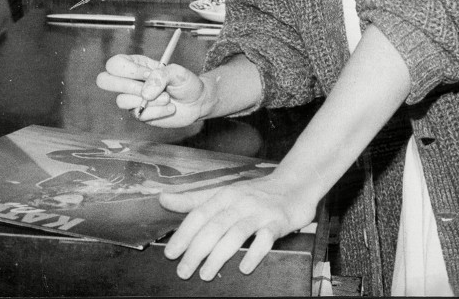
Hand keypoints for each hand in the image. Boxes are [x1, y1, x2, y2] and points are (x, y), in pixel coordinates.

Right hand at [95, 54, 211, 127]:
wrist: (197, 102)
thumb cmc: (186, 82)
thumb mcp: (178, 72)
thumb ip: (161, 76)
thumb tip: (145, 93)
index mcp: (136, 64)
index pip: (115, 64)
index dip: (130, 70)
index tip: (150, 74)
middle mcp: (130, 80)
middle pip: (104, 80)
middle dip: (126, 85)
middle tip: (148, 90)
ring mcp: (132, 98)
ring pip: (121, 100)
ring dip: (148, 100)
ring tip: (167, 98)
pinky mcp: (139, 113)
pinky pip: (138, 114)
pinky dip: (156, 111)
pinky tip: (169, 108)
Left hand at [161, 170, 316, 280]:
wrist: (295, 183)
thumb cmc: (256, 192)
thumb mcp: (225, 192)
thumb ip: (194, 200)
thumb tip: (163, 199)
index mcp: (225, 195)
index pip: (200, 213)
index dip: (184, 234)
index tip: (171, 252)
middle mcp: (241, 202)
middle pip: (215, 226)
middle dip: (196, 250)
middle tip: (183, 270)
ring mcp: (260, 212)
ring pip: (237, 233)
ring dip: (219, 255)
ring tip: (205, 273)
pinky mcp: (278, 222)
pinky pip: (266, 238)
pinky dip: (254, 253)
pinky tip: (244, 268)